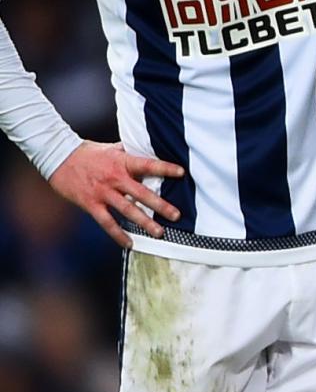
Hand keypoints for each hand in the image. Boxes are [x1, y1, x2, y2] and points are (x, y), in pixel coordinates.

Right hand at [49, 141, 183, 247]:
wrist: (58, 157)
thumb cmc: (87, 152)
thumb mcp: (111, 148)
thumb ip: (130, 152)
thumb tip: (149, 149)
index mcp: (122, 162)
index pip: (148, 165)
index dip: (165, 168)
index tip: (182, 173)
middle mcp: (114, 178)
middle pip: (141, 193)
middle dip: (160, 205)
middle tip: (176, 215)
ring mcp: (103, 192)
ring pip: (127, 210)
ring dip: (144, 222)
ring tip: (159, 232)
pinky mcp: (91, 204)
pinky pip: (107, 222)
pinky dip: (118, 234)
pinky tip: (130, 244)